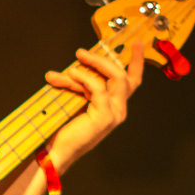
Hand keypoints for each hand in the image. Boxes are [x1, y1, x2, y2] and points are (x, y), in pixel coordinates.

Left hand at [43, 44, 142, 170]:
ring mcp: (115, 114)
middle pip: (124, 75)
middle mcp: (119, 110)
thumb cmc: (63, 127)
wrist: (56, 150)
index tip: (137, 43)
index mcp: (115, 106)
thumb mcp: (75, 99)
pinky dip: (84, 77)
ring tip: (75, 59)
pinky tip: (71, 74)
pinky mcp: (105, 117)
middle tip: (81, 52)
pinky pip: (98, 88)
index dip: (137, 62)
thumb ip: (79, 84)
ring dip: (94, 64)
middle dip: (104, 59)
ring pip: (116, 78)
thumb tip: (73, 66)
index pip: (132, 81)